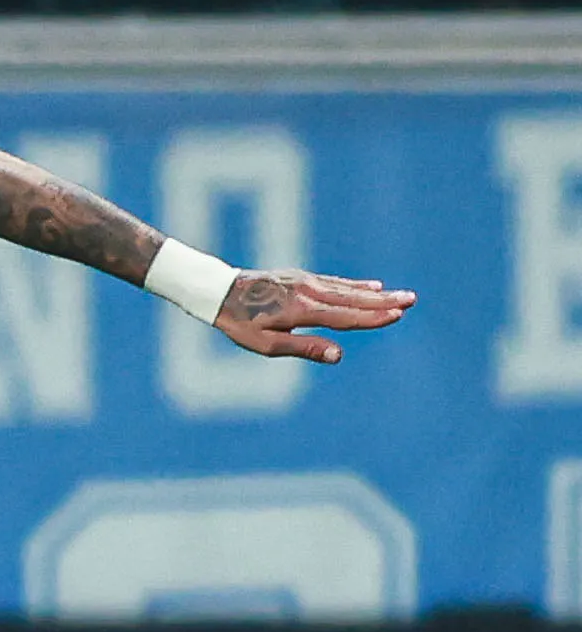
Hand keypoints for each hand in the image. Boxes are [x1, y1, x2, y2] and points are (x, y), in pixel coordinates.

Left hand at [214, 270, 413, 363]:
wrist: (218, 291)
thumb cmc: (240, 323)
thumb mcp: (266, 344)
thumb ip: (303, 348)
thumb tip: (338, 356)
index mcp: (302, 310)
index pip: (345, 316)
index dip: (372, 317)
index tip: (398, 315)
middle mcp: (308, 291)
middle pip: (352, 298)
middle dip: (384, 301)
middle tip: (412, 299)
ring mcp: (305, 281)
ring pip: (346, 288)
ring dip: (374, 293)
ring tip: (399, 294)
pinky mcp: (300, 276)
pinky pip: (334, 281)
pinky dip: (354, 284)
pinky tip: (370, 286)